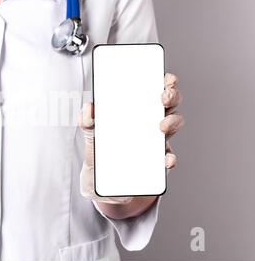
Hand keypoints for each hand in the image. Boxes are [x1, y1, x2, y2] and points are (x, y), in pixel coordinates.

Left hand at [78, 73, 183, 205]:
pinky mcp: (157, 161)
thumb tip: (88, 107)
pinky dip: (170, 158)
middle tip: (163, 98)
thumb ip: (87, 121)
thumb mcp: (91, 134)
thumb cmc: (101, 149)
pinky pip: (168, 157)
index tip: (165, 78)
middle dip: (171, 96)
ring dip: (172, 122)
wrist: (101, 182)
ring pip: (173, 125)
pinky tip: (166, 160)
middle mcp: (150, 120)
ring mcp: (156, 140)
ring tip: (161, 126)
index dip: (165, 81)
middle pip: (169, 103)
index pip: (155, 89)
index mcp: (136, 109)